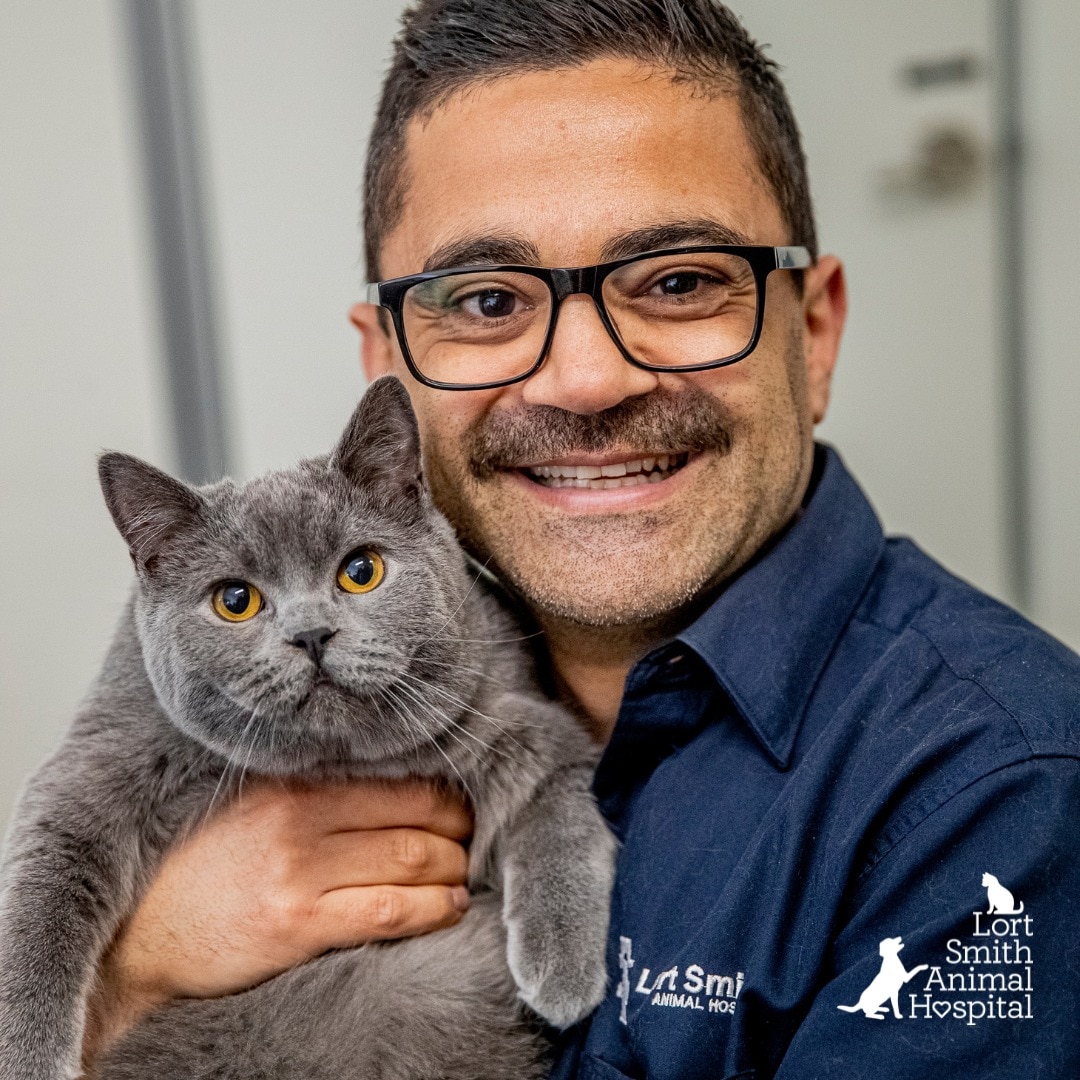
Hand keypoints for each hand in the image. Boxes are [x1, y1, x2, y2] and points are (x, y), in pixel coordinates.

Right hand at [83, 778, 471, 1062]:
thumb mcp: (253, 806)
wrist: (139, 935)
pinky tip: (449, 908)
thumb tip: (393, 787)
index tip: (461, 805)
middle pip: (415, 816)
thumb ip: (314, 790)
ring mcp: (299, 872)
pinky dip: (431, 909)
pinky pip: (387, 911)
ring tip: (463, 876)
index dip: (445, 793)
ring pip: (412, 860)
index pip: (397, 777)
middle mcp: (299, 817)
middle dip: (459, 830)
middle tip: (471, 840)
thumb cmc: (201, 866)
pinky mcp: (297, 925)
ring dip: (454, 870)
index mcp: (292, 781)